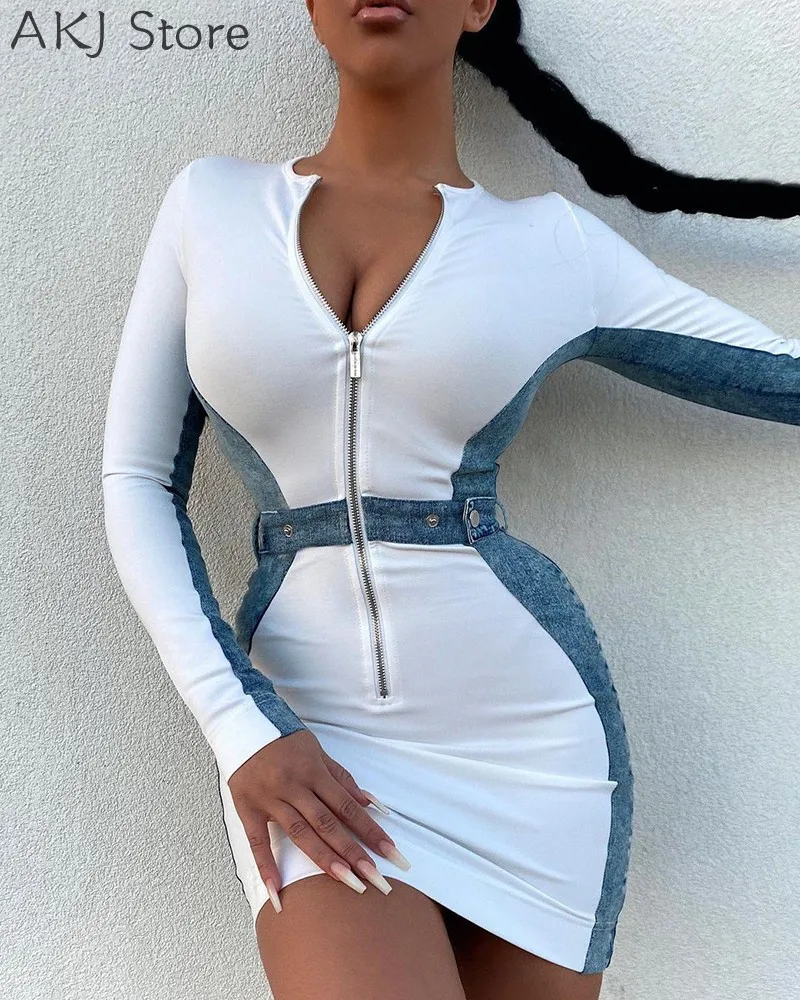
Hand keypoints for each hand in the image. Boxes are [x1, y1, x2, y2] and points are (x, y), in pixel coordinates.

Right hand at [227, 729, 410, 910]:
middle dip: (354, 853)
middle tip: (376, 880)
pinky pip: (257, 841)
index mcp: (314, 772)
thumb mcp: (318, 752)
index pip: (347, 806)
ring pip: (300, 833)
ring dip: (324, 860)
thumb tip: (370, 803)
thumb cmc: (285, 740)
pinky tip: (277, 891)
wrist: (243, 723)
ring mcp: (270, 799)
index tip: (389, 852)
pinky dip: (266, 866)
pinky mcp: (247, 809)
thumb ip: (343, 780)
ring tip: (347, 883)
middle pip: (328, 824)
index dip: (369, 830)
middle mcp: (295, 787)